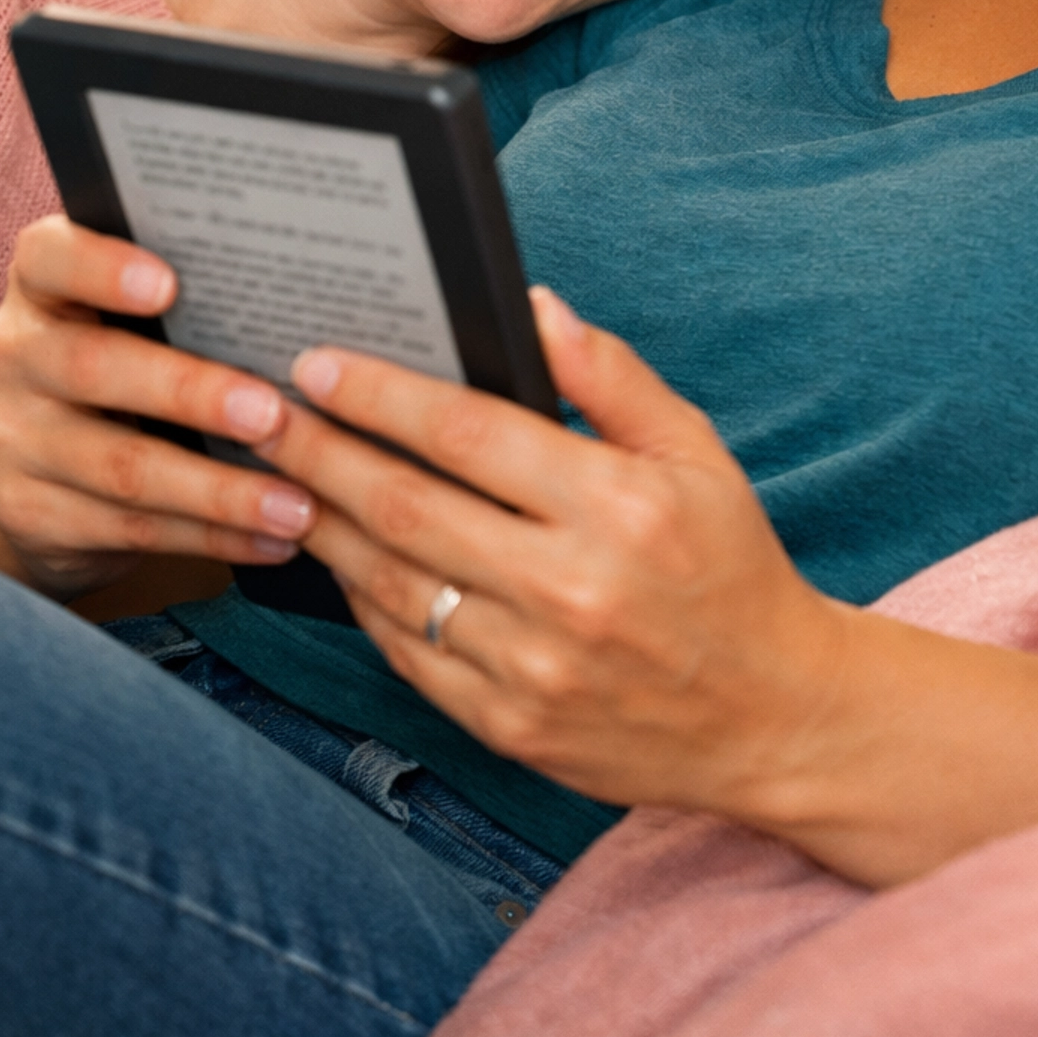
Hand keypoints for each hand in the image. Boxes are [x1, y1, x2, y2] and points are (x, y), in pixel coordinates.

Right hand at [0, 216, 316, 600]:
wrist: (54, 459)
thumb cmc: (135, 357)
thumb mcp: (142, 319)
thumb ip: (199, 299)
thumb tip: (313, 297)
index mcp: (43, 286)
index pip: (51, 258)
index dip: (103, 268)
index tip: (169, 285)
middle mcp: (16, 356)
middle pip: (95, 368)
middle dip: (192, 393)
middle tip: (271, 414)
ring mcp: (15, 439)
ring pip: (122, 466)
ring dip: (220, 490)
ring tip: (297, 502)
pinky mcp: (31, 512)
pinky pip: (131, 527)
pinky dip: (211, 535)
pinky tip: (274, 538)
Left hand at [260, 288, 854, 824]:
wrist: (772, 716)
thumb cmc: (731, 566)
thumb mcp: (696, 453)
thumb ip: (612, 378)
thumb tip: (534, 307)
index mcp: (616, 507)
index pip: (468, 435)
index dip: (381, 396)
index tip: (319, 364)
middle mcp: (569, 590)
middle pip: (407, 508)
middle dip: (321, 452)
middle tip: (264, 412)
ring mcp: (533, 670)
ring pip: (392, 585)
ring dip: (327, 525)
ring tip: (283, 476)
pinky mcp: (511, 729)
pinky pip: (408, 655)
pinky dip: (364, 599)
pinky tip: (344, 555)